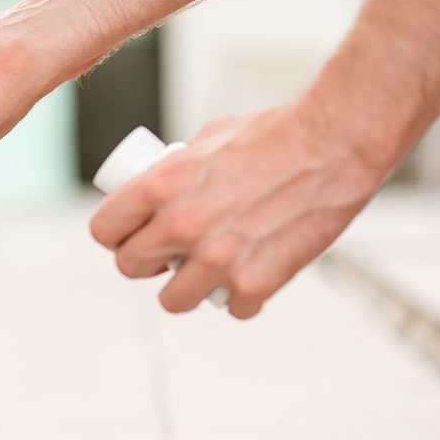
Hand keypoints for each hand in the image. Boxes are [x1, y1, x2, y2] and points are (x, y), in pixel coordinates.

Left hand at [89, 102, 387, 318]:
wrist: (334, 143)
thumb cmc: (274, 132)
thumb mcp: (207, 139)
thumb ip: (176, 169)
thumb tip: (156, 191)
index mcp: (159, 185)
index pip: (104, 229)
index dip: (114, 234)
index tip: (127, 235)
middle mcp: (180, 225)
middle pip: (129, 267)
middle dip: (145, 261)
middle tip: (164, 254)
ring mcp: (217, 258)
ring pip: (172, 300)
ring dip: (185, 288)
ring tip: (203, 271)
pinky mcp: (255, 282)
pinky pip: (231, 308)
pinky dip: (240, 297)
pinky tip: (249, 275)